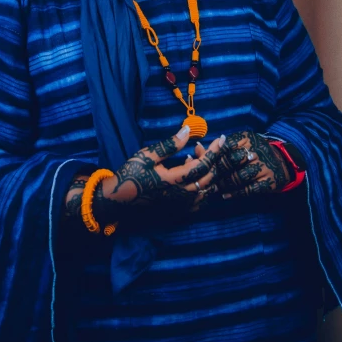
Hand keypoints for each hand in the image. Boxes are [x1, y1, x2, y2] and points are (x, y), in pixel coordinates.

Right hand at [64, 126, 223, 221]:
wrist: (120, 198)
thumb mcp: (148, 155)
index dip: (214, 151)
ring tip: (196, 159)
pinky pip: (201, 201)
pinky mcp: (179, 210)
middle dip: (212, 160)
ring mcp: (181, 205)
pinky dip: (204, 187)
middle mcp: (182, 195)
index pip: (202, 165)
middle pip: (208, 178)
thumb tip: (187, 130)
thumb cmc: (132, 173)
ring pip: (207, 190)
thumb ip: (170, 145)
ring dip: (208, 173)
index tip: (221, 139)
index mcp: (174, 180)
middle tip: (203, 146)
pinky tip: (195, 177)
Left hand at [213, 130, 291, 198]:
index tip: (206, 165)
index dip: (213, 158)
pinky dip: (235, 193)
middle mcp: (255, 151)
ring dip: (224, 184)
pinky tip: (226, 195)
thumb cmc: (255, 151)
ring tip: (215, 188)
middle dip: (217, 172)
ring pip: (238, 177)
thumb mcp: (241, 144)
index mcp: (247, 139)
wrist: (283, 161)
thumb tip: (196, 148)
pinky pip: (248, 189)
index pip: (225, 147)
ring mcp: (263, 166)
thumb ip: (219, 147)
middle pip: (230, 162)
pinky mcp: (268, 181)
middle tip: (207, 179)